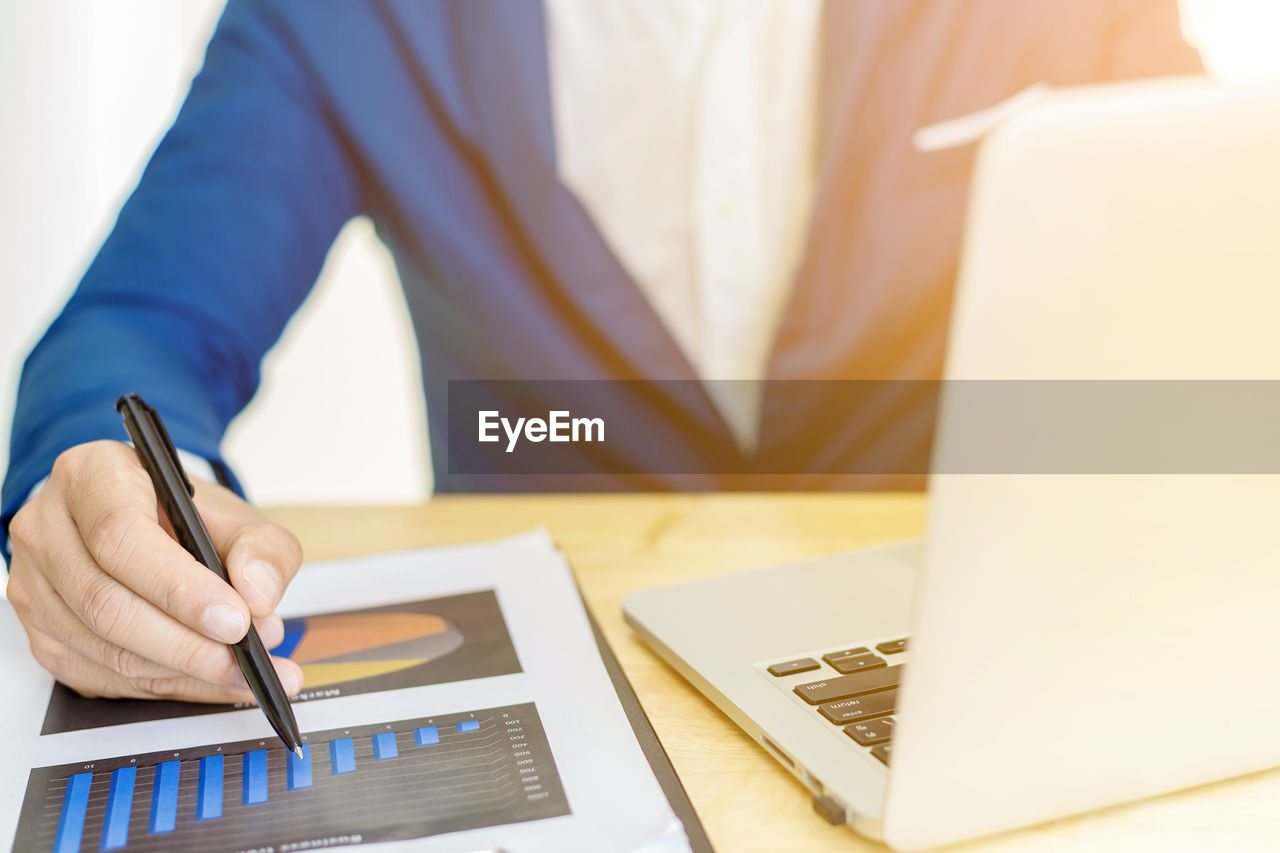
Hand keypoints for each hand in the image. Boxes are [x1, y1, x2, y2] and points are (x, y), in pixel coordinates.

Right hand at [6, 440, 304, 701]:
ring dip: (184, 671)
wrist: (149, 526)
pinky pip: (103, 677)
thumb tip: (258, 595)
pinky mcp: (43, 636)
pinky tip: (213, 681)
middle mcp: (48, 529)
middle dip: (187, 643)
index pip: (120, 537)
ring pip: (105, 649)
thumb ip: (262, 549)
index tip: (235, 620)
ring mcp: (35, 587)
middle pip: (106, 604)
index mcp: (90, 476)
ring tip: (245, 670)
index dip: (179, 588)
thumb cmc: (185, 516)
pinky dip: (168, 686)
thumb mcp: (237, 515)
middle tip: (247, 655)